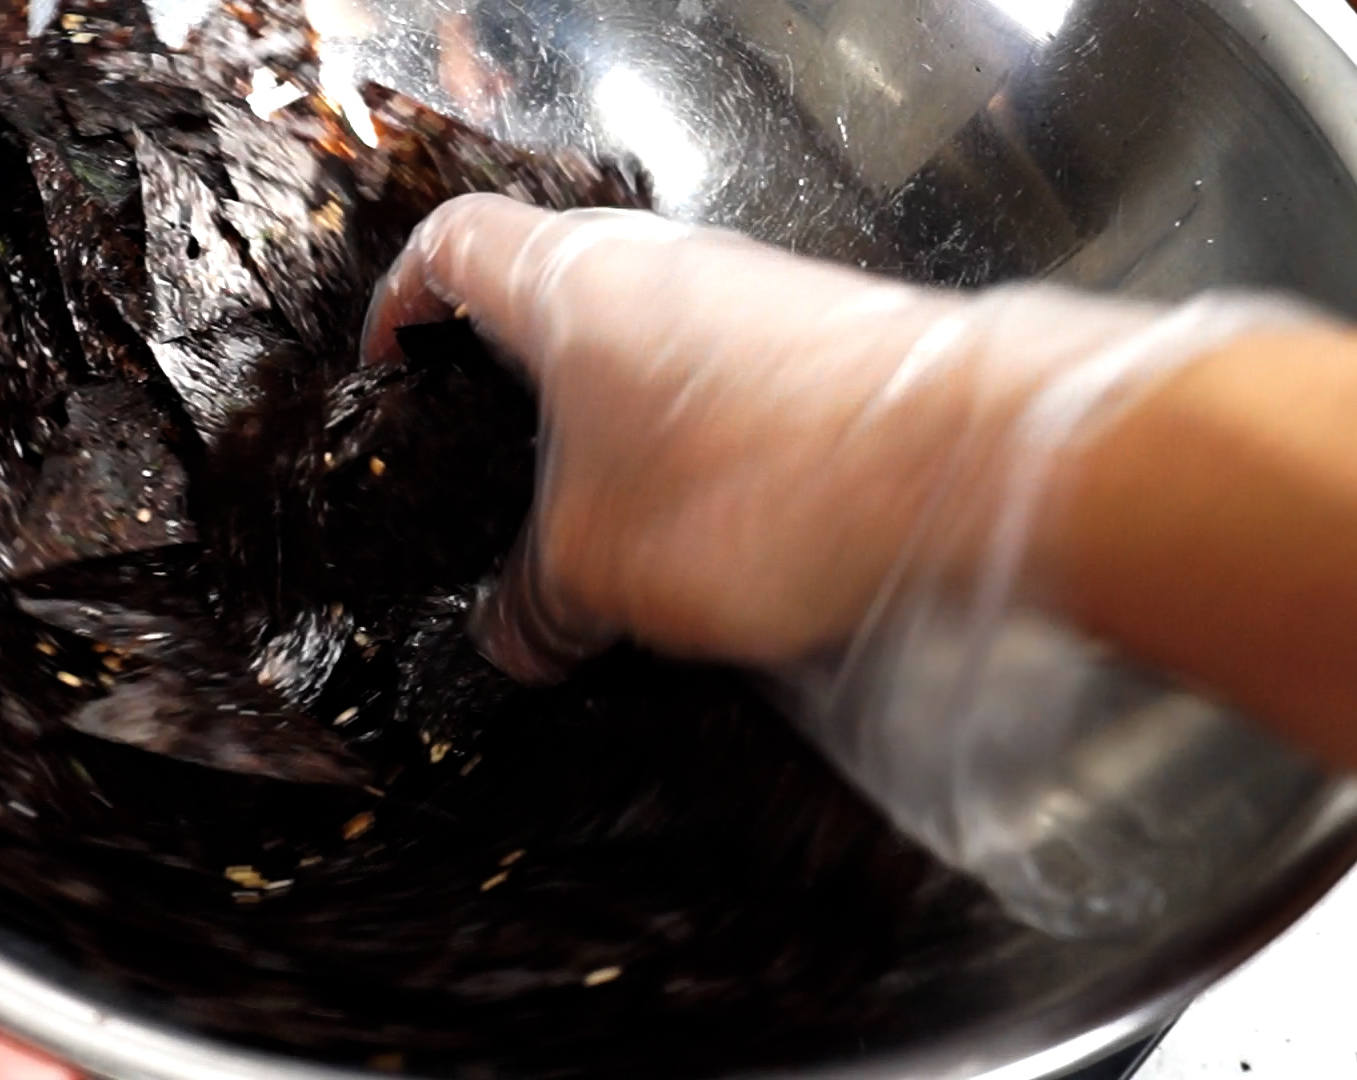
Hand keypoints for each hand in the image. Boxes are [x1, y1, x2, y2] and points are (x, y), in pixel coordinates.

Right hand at [364, 193, 1246, 675]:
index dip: (401, 303)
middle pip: (544, 293)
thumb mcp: (599, 572)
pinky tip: (696, 526)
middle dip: (507, 382)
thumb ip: (536, 603)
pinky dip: (683, 440)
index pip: (449, 246)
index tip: (390, 367)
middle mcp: (655, 263)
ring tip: (593, 520)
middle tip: (486, 465)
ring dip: (605, 425)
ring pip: (637, 344)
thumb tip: (517, 636)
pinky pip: (714, 380)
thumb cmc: (756, 483)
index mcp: (566, 283)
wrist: (966, 460)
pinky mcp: (816, 338)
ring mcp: (745, 292)